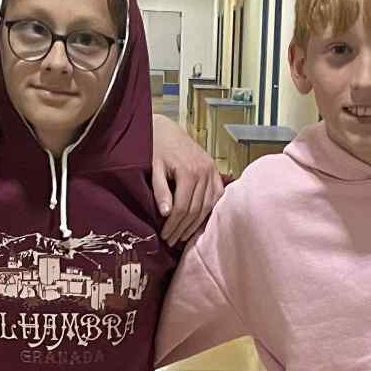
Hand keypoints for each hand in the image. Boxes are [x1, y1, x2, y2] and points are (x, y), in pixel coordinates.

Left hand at [150, 113, 222, 243]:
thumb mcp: (154, 168)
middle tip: (172, 241)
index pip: (183, 208)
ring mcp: (212, 171)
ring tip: (183, 236)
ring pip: (208, 206)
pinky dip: (210, 211)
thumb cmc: (156, 148)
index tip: (164, 236)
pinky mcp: (215, 171)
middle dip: (183, 228)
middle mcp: (204, 172)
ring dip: (196, 224)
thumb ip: (160, 190)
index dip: (173, 225)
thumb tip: (165, 213)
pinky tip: (199, 222)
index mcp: (188, 172)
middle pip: (196, 210)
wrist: (167, 130)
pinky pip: (217, 196)